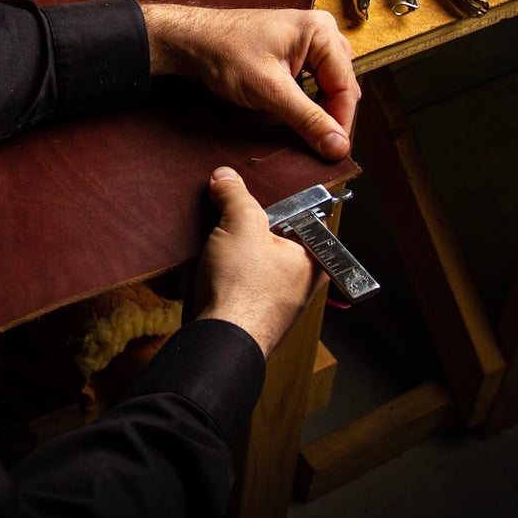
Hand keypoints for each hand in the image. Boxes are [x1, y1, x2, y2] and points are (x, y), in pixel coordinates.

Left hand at [140, 3, 358, 159]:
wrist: (190, 43)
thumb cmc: (223, 53)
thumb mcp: (269, 91)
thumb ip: (307, 119)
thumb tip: (337, 145)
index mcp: (321, 32)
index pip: (346, 86)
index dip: (341, 122)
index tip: (335, 150)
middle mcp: (320, 33)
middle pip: (338, 87)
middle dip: (326, 116)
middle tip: (315, 144)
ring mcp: (307, 43)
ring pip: (324, 89)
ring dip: (312, 111)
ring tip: (294, 127)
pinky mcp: (293, 55)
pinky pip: (309, 85)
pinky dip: (300, 103)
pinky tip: (284, 114)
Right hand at [194, 167, 324, 356]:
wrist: (219, 341)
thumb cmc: (243, 289)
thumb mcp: (240, 226)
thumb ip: (236, 195)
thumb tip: (226, 177)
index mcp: (313, 259)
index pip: (297, 215)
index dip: (269, 200)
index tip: (246, 194)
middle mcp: (301, 282)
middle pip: (269, 237)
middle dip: (242, 227)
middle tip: (225, 219)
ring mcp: (275, 301)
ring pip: (248, 260)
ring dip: (226, 252)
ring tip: (212, 249)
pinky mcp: (250, 313)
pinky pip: (234, 281)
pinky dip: (219, 274)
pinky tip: (204, 272)